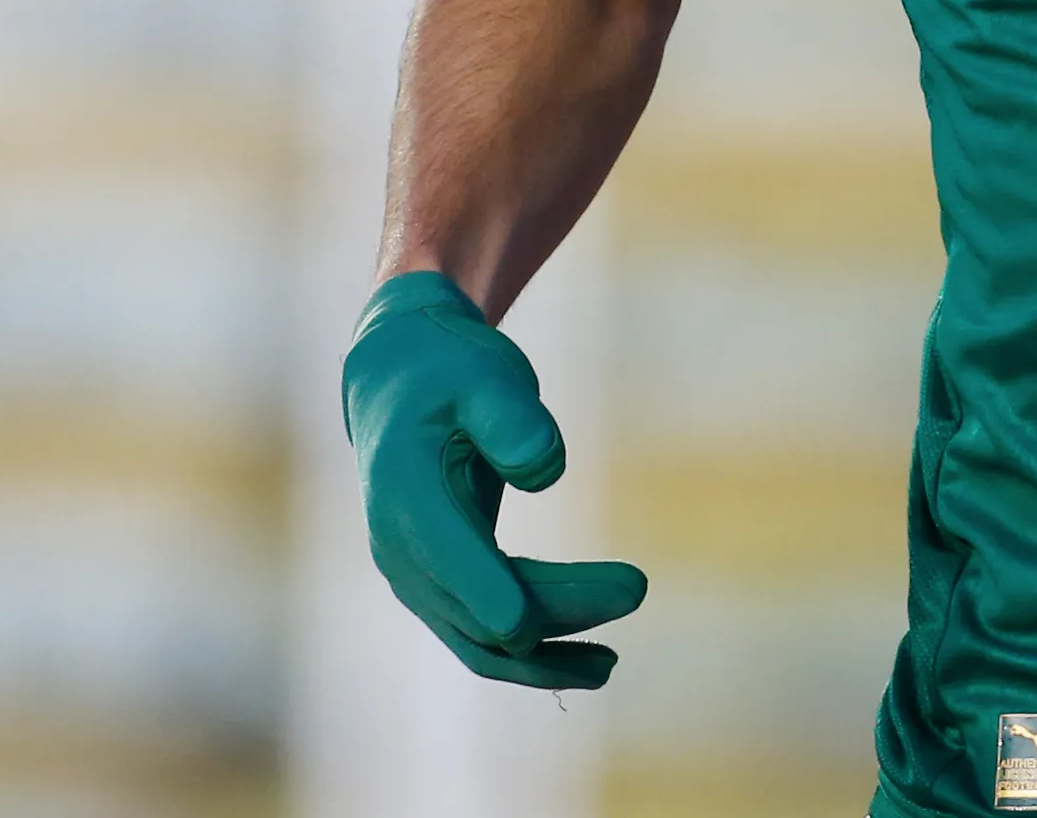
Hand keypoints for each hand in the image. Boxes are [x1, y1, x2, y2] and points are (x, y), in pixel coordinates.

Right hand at [343, 272, 647, 688]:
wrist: (399, 381)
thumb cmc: (449, 371)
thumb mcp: (483, 375)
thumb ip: (511, 417)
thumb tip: (547, 471)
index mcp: (406, 498)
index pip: (453, 564)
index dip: (498, 598)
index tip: (548, 620)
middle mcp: (402, 551)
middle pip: (481, 610)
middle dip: (559, 611)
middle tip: (637, 588)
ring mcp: (416, 576)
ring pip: (480, 642)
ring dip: (544, 659)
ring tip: (610, 665)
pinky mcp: (439, 584)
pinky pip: (482, 635)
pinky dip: (532, 654)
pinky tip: (587, 659)